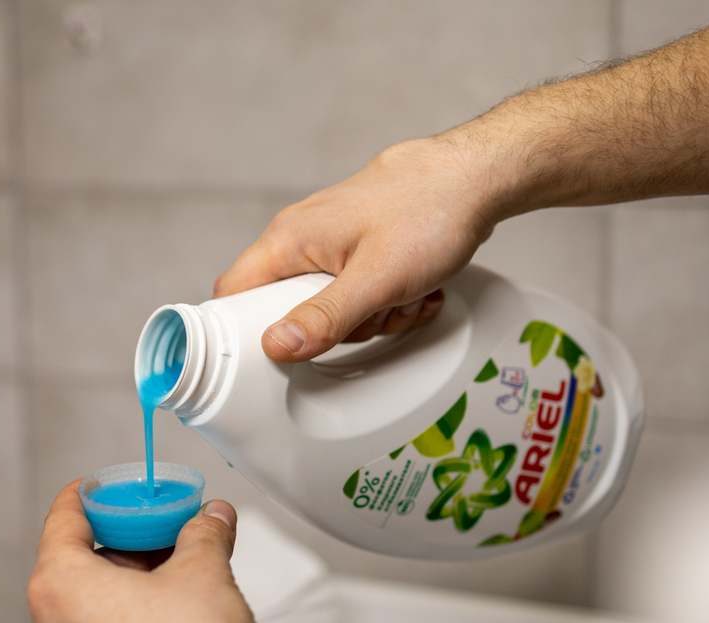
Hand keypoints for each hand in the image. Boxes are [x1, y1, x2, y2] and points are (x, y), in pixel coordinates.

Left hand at [27, 482, 259, 622]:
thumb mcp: (204, 574)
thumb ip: (205, 535)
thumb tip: (212, 518)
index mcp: (61, 585)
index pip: (63, 518)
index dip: (90, 494)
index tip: (105, 486)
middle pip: (80, 565)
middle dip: (126, 545)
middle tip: (166, 534)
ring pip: (90, 610)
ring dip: (128, 589)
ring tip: (177, 583)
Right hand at [214, 136, 500, 361]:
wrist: (475, 177)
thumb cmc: (428, 211)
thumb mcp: (376, 279)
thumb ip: (325, 317)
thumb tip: (277, 346)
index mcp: (289, 240)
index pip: (233, 295)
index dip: (245, 331)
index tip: (277, 358)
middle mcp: (302, 238)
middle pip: (291, 310)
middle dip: (339, 327)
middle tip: (373, 314)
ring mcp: (332, 242)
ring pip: (333, 306)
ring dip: (375, 315)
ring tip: (406, 294)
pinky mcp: (360, 247)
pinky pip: (361, 293)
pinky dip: (391, 300)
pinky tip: (417, 288)